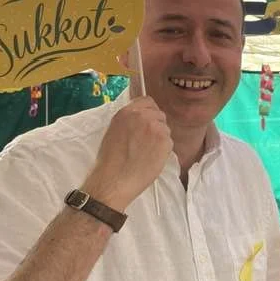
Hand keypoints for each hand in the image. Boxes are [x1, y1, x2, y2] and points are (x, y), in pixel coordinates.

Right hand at [82, 96, 172, 210]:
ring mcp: (155, 127)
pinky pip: (169, 142)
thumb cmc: (110, 160)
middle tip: (147, 142)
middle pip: (159, 114)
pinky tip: (151, 159)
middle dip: (156, 126)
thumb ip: (130, 120)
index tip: (147, 122)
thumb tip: (142, 116)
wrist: (114, 180)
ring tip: (146, 152)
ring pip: (166, 129)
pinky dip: (163, 150)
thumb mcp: (114, 130)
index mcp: (126, 112)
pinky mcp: (165, 141)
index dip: (149, 112)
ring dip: (160, 139)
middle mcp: (142, 116)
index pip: (148, 101)